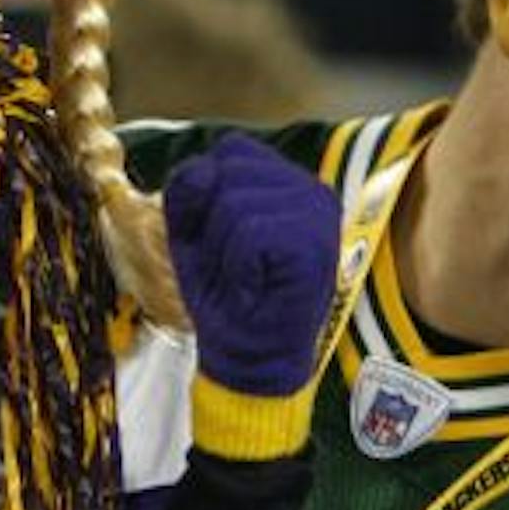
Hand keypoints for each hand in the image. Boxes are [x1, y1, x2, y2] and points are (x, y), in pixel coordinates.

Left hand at [165, 135, 341, 397]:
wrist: (247, 358)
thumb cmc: (225, 297)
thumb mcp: (191, 229)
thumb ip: (190, 188)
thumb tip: (203, 172)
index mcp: (286, 180)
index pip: (229, 151)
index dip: (204, 197)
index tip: (214, 242)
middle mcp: (310, 189)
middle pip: (228, 171)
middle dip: (210, 226)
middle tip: (230, 269)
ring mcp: (318, 215)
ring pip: (234, 203)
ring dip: (223, 252)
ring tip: (243, 280)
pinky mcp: (315, 244)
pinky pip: (250, 234)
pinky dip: (239, 268)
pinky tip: (254, 289)